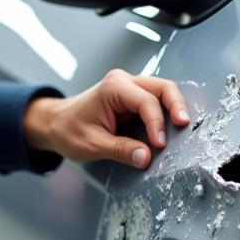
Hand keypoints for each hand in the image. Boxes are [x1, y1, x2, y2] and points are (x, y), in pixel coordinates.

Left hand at [24, 69, 188, 168]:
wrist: (55, 124)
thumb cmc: (68, 129)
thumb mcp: (92, 144)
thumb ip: (121, 150)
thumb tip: (146, 156)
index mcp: (113, 87)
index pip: (146, 101)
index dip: (156, 123)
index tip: (159, 144)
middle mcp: (123, 82)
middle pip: (162, 87)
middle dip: (176, 105)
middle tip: (184, 125)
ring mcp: (129, 88)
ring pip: (162, 91)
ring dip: (174, 107)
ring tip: (181, 126)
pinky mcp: (132, 98)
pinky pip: (156, 100)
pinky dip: (166, 111)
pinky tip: (172, 125)